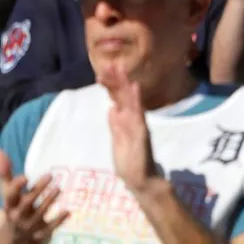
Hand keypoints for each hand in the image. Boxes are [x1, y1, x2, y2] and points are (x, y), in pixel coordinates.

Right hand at [0, 151, 68, 241]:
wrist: (17, 237)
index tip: (25, 176)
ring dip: (49, 201)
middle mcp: (18, 215)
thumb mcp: (9, 193)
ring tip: (59, 188)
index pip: (11, 196)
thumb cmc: (16, 207)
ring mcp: (29, 225)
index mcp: (10, 204)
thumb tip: (1, 152)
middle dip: (38, 190)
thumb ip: (6, 174)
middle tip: (51, 175)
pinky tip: (68, 211)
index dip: (17, 187)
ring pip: (39, 214)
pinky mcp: (40, 233)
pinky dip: (58, 220)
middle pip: (26, 203)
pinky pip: (49, 228)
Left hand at [99, 63, 160, 194]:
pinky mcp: (141, 131)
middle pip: (123, 96)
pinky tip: (134, 87)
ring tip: (120, 68)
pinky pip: (138, 113)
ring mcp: (138, 124)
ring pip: (130, 100)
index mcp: (125, 122)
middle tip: (109, 63)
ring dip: (124, 84)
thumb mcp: (118, 142)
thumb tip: (111, 109)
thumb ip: (115, 126)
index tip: (101, 73)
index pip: (116, 100)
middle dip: (116, 80)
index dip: (110, 86)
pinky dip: (136, 99)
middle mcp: (132, 119)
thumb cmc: (130, 163)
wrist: (142, 179)